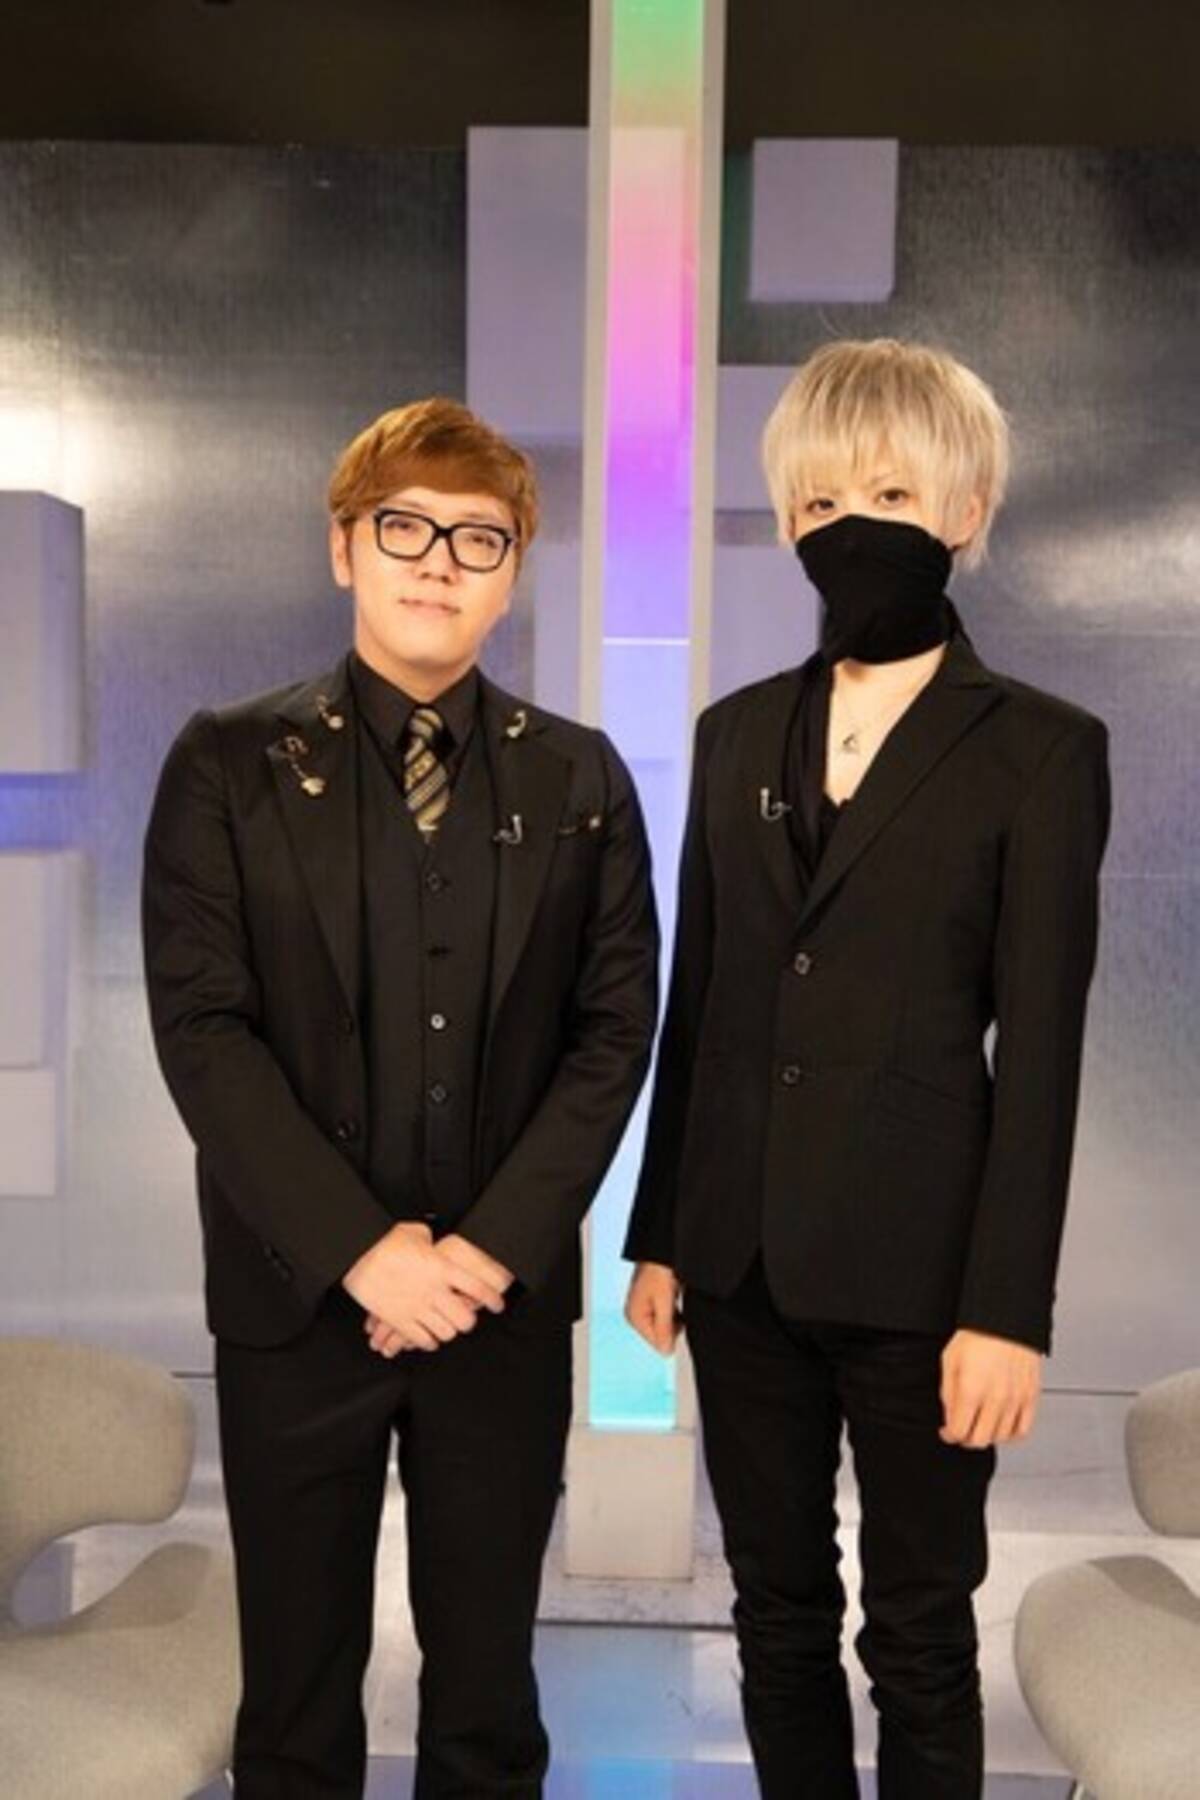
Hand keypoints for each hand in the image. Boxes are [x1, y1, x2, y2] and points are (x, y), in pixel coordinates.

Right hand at [344, 1222, 503, 1356]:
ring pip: (446, 1333)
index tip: (498, 1304)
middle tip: (466, 1316)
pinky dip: (429, 1341)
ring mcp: (417, 1307)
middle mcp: (433, 1291)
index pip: (478, 1287)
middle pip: (466, 1319)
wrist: (356, 1256)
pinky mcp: (400, 1320)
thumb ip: (432, 1241)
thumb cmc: (383, 1241)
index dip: (493, 1298)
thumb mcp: (414, 1233)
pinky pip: (423, 1340)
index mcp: (441, 1267)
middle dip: (468, 1320)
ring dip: (448, 1331)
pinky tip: (429, 1335)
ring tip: (446, 1325)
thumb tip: (435, 1241)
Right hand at [625, 1262, 682, 1354]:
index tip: (676, 1314)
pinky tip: (674, 1295)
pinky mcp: (653, 1301)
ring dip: (675, 1314)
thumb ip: (664, 1329)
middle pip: (662, 1335)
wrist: (662, 1250)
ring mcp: (644, 1307)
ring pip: (667, 1325)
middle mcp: (636, 1314)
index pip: (658, 1343)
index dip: (673, 1332)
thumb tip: (665, 1352)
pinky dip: (674, 1308)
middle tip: (674, 1302)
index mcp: (634, 1317)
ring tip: (673, 1296)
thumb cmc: (660, 1270)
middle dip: (673, 1323)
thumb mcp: (664, 1302)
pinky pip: (668, 1315)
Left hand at [940, 1328, 1041, 1447]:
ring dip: (987, 1436)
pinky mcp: (1030, 1396)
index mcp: (972, 1390)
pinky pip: (1023, 1429)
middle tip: (963, 1430)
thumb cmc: (977, 1335)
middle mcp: (995, 1398)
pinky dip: (1011, 1434)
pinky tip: (1002, 1426)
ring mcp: (1015, 1399)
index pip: (959, 1431)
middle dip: (966, 1439)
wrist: (1005, 1319)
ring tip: (981, 1425)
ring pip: (1001, 1437)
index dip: (949, 1435)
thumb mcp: (950, 1360)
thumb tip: (950, 1416)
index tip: (947, 1431)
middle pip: (979, 1440)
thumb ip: (948, 1393)